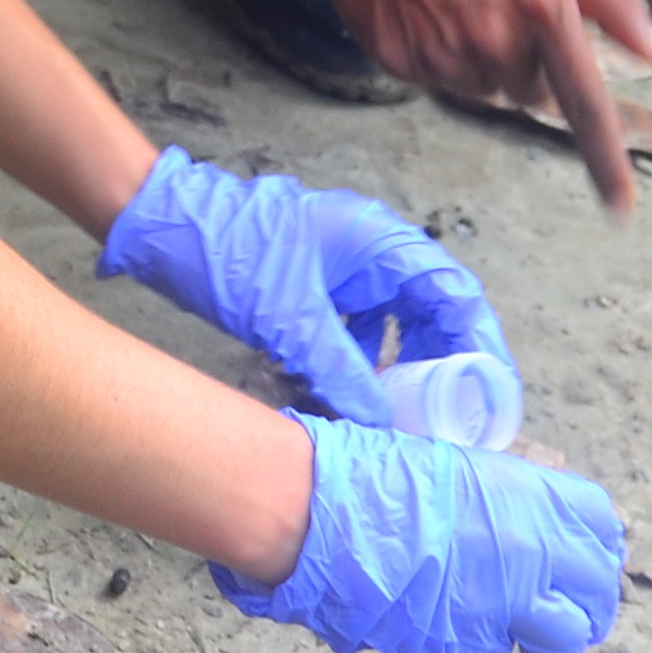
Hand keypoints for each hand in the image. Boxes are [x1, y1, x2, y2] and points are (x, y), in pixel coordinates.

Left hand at [100, 148, 506, 424]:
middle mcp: (370, 251)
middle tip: (446, 417)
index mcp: (378, 242)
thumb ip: (340, 372)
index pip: (453, 292)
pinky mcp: (316, 288)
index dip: (478, 342)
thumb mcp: (289, 321)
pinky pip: (355, 330)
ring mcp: (343, 268)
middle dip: (439, 365)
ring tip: (399, 416)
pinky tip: (345, 398)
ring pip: (391, 325)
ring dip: (396, 369)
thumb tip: (383, 425)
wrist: (162, 227)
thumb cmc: (226, 253)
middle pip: (429, 311)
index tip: (489, 391)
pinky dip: (356, 364)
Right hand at [218, 412, 624, 652]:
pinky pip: (484, 651)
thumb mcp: (463, 472)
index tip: (586, 561)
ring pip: (549, 641)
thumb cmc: (380, 477)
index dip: (598, 552)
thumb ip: (510, 505)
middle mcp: (535, 561)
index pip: (604, 534)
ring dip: (530, 634)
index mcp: (537, 504)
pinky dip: (472, 639)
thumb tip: (529, 528)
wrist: (324, 518)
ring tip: (493, 612)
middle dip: (586, 614)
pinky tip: (439, 612)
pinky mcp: (463, 647)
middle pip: (597, 604)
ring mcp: (502, 611)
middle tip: (565, 615)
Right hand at [310, 0, 651, 212]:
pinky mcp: (399, 61)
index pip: (585, 102)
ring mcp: (443, 55)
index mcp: (543, 7)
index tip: (621, 207)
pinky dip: (435, 53)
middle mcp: (495, 42)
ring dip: (478, 57)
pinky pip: (435, 79)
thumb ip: (610, 3)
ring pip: (481, 87)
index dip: (606, 160)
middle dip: (523, 58)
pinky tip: (422, 5)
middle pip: (527, 89)